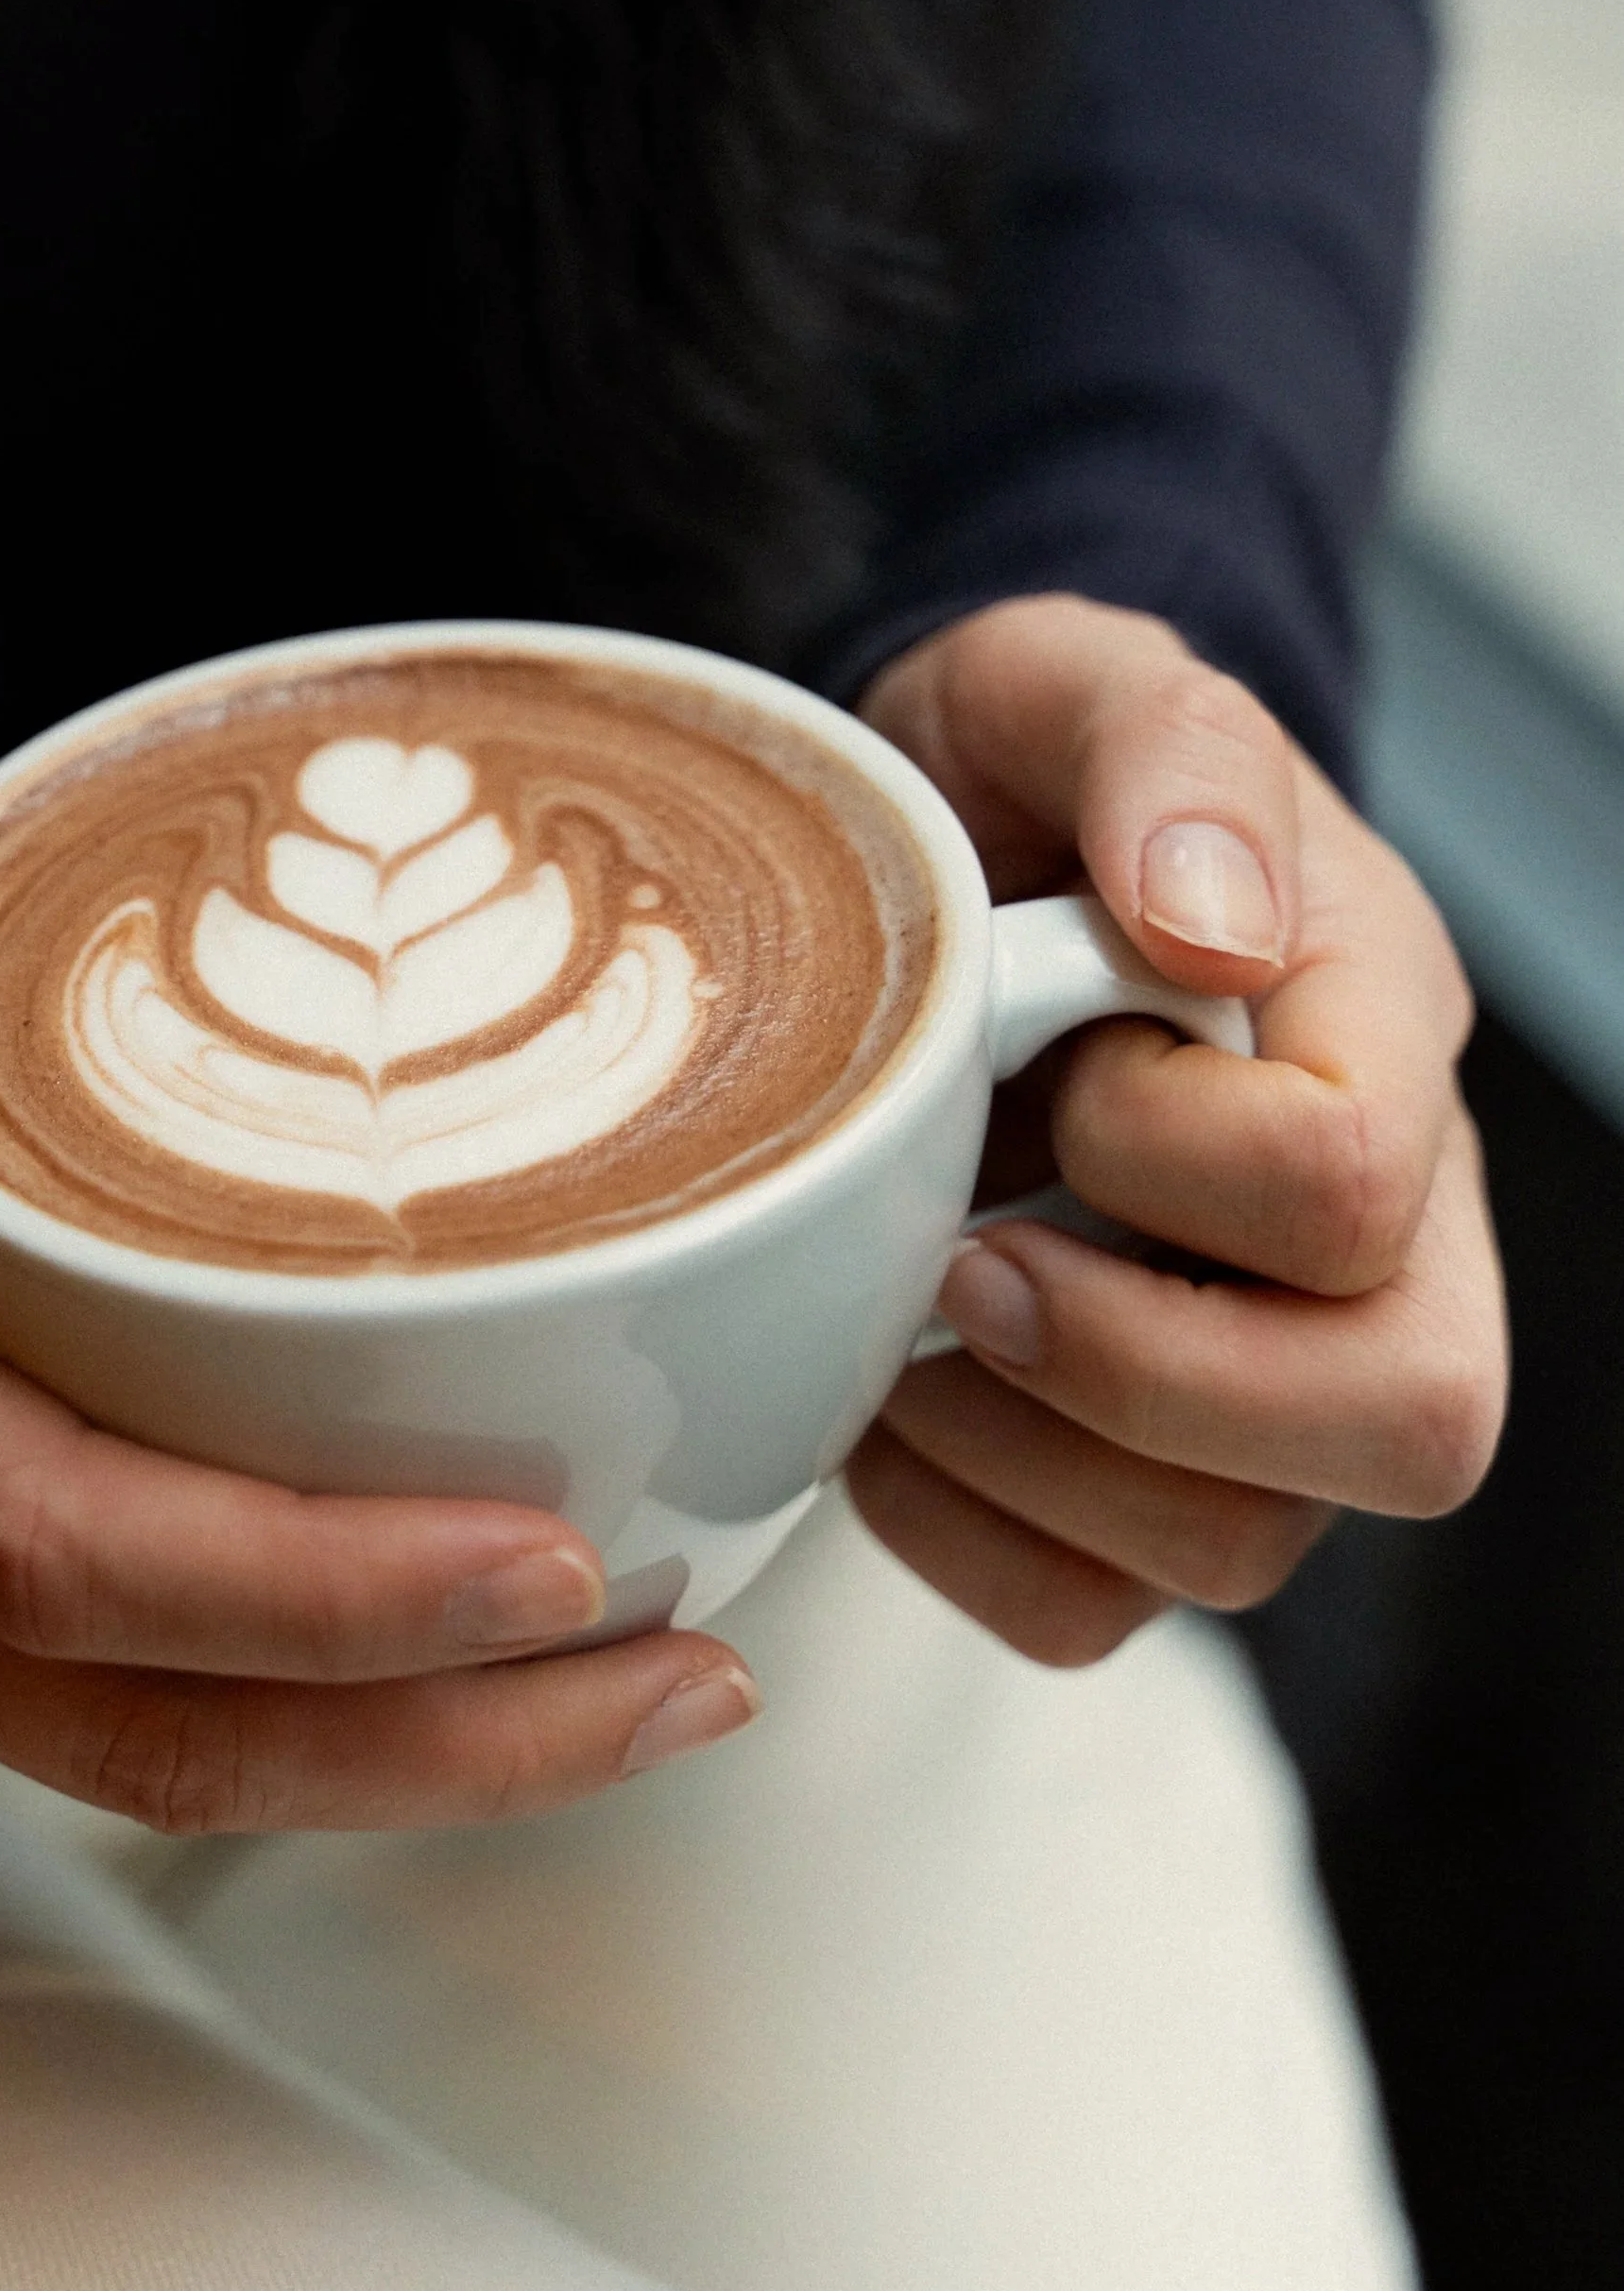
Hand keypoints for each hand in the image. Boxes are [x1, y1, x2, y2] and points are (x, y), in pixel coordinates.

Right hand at [0, 846, 756, 1823]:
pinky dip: (278, 1706)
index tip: (541, 1556)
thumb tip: (221, 899)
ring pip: (130, 1775)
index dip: (308, 1574)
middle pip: (139, 1728)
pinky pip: (78, 1738)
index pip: (43, 1530)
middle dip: (446, 1731)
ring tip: (641, 1681)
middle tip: (690, 1672)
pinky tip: (440, 1644)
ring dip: (405, 1750)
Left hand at [850, 594, 1506, 1663]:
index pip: (1359, 1179)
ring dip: (1032, 1463)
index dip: (1187, 1152)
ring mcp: (1270, 1362)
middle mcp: (1373, 1226)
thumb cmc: (1021, 773)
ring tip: (906, 1324)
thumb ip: (1165, 754)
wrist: (942, 852)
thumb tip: (1206, 929)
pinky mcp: (1147, 1463)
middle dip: (1146, 1372)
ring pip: (1244, 1546)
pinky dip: (966, 1538)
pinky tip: (884, 1404)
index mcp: (1374, 1028)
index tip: (1060, 1061)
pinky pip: (1094, 1607)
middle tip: (966, 1264)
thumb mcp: (1069, 683)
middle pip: (1406, 1418)